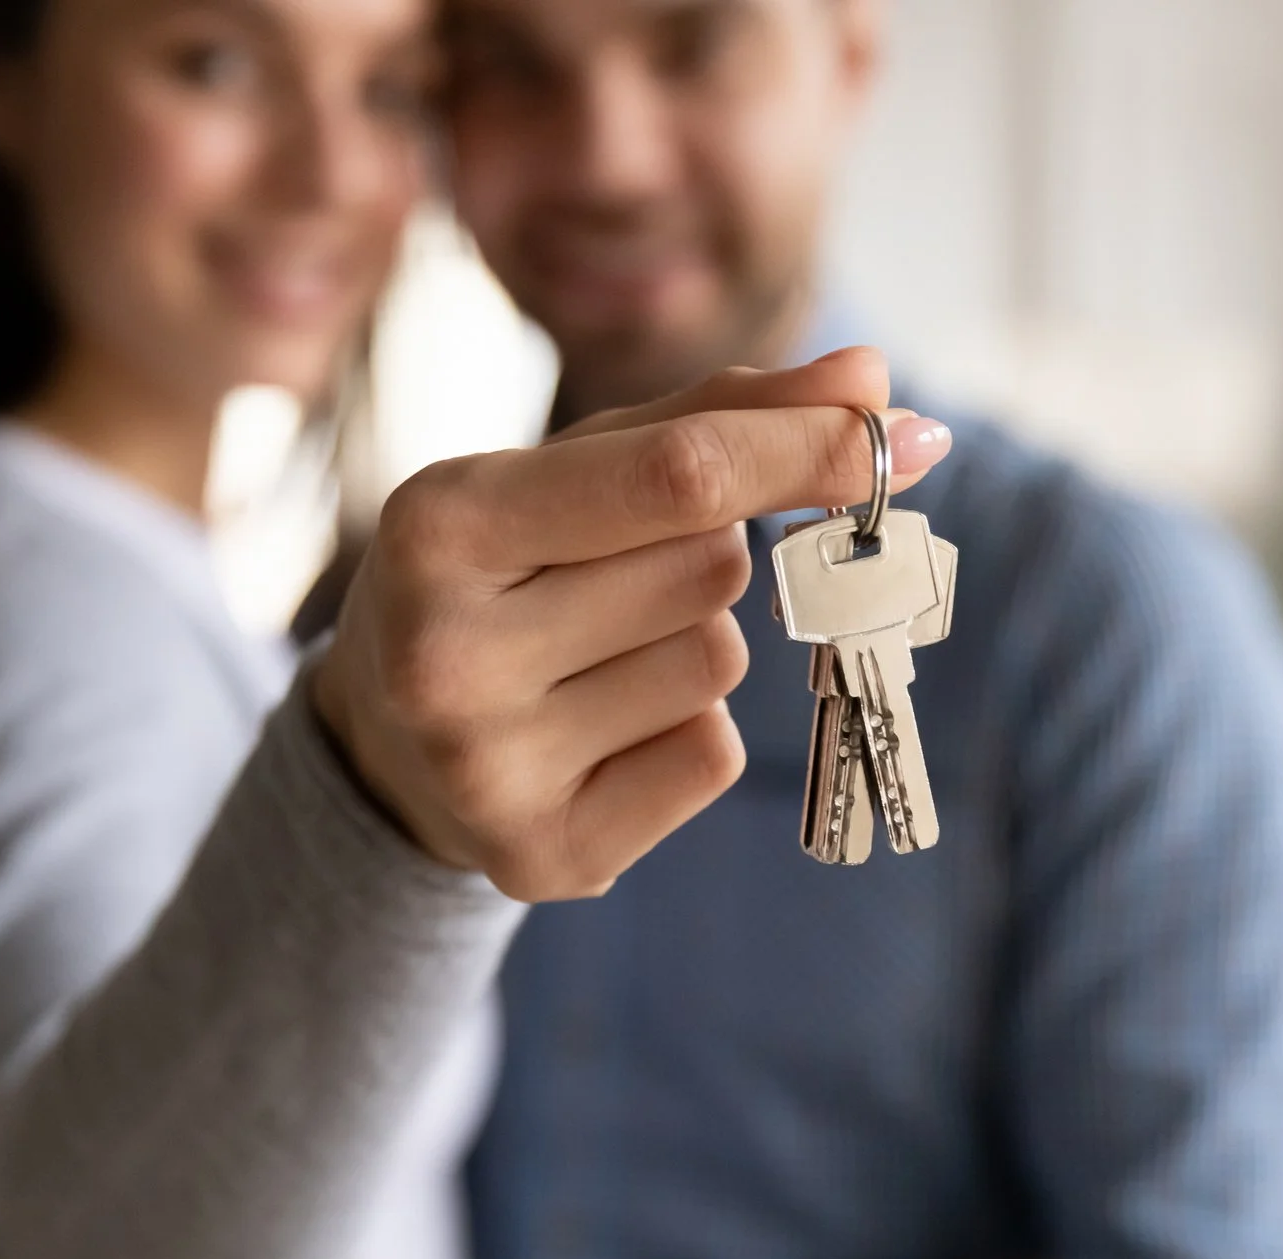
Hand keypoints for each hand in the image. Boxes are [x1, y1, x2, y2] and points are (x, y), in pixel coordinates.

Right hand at [312, 348, 950, 901]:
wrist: (386, 739)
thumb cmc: (512, 567)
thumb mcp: (580, 469)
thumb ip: (721, 415)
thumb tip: (874, 378)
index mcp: (442, 523)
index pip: (678, 476)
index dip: (802, 450)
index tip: (896, 434)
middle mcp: (446, 654)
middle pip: (709, 571)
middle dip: (706, 557)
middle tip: (614, 580)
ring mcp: (487, 770)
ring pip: (717, 667)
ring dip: (694, 648)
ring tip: (594, 661)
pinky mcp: (540, 856)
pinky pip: (709, 761)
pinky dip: (687, 737)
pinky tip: (601, 735)